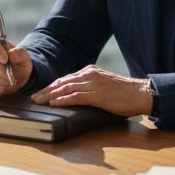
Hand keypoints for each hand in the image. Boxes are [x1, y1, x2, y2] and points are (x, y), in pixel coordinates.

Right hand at [0, 33, 32, 94]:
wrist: (17, 76)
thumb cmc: (19, 63)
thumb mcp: (24, 57)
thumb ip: (20, 53)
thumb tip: (11, 53)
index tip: (6, 59)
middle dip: (1, 68)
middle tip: (12, 74)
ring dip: (1, 78)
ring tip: (10, 80)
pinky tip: (5, 85)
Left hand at [30, 65, 152, 116]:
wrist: (141, 93)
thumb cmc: (124, 92)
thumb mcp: (103, 85)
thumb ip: (90, 87)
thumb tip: (76, 96)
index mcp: (90, 71)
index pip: (65, 78)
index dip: (51, 86)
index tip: (41, 92)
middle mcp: (89, 75)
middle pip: (62, 82)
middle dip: (46, 91)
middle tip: (34, 98)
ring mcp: (92, 84)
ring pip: (66, 89)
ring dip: (50, 96)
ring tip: (39, 102)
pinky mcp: (97, 94)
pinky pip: (76, 97)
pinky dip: (63, 100)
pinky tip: (54, 103)